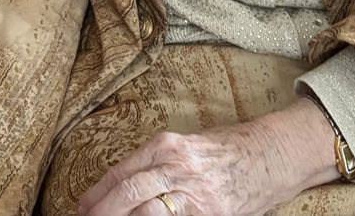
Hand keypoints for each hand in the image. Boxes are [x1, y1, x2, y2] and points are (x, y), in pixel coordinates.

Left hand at [77, 98, 336, 215]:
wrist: (272, 155)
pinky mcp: (213, 215)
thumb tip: (121, 186)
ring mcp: (198, 194)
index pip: (123, 171)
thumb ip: (157, 162)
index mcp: (169, 145)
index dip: (99, 193)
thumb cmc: (227, 148)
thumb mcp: (188, 145)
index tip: (82, 207)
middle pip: (130, 192)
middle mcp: (180, 167)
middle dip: (104, 211)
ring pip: (150, 213)